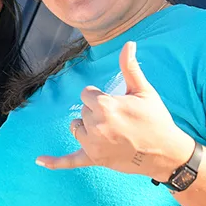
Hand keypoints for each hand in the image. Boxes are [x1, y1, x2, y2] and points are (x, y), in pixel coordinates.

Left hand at [36, 41, 195, 179]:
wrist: (166, 152)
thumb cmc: (156, 119)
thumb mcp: (144, 91)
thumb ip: (130, 67)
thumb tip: (129, 43)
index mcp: (105, 106)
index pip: (87, 94)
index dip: (101, 97)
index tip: (118, 104)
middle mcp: (95, 125)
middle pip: (83, 111)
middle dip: (97, 112)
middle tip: (120, 121)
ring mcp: (93, 144)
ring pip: (77, 128)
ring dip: (87, 128)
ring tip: (110, 132)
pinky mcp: (94, 159)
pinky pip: (70, 161)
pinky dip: (55, 162)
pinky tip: (39, 160)